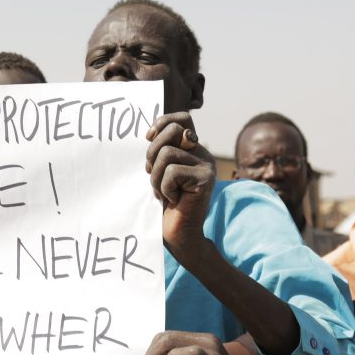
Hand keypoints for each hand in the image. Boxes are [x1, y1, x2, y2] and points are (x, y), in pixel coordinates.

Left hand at [145, 113, 214, 258]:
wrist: (179, 235)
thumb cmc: (166, 205)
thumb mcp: (159, 171)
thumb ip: (160, 151)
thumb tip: (151, 133)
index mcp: (193, 149)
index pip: (183, 118)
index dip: (163, 122)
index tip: (148, 137)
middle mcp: (203, 154)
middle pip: (173, 131)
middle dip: (152, 151)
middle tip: (150, 173)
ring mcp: (206, 166)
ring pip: (167, 154)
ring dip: (155, 177)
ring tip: (163, 192)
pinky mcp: (205, 180)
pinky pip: (172, 172)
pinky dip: (164, 188)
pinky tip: (173, 200)